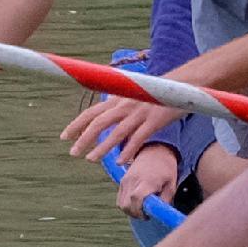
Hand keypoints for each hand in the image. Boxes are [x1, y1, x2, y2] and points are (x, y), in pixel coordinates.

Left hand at [63, 95, 183, 164]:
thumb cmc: (157, 92)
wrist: (183, 85)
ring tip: (90, 160)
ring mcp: (139, 113)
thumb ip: (119, 103)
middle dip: (83, 138)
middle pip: (98, 122)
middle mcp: (125, 105)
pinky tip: (120, 162)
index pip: (91, 112)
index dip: (76, 124)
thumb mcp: (134, 94)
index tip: (64, 137)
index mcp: (118, 98)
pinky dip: (128, 151)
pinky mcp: (154, 121)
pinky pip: (138, 138)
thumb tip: (106, 109)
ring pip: (116, 133)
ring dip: (101, 147)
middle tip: (72, 153)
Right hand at [114, 141, 181, 213]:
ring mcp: (125, 180)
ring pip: (121, 204)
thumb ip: (165, 200)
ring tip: (141, 209)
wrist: (155, 151)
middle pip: (126, 204)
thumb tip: (158, 213)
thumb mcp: (171, 184)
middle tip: (146, 214)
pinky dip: (126, 205)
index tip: (147, 215)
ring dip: (130, 211)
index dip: (139, 211)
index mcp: (147, 180)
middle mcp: (133, 180)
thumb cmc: (166, 169)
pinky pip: (119, 200)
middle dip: (135, 214)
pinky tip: (136, 204)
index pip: (136, 198)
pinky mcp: (122, 181)